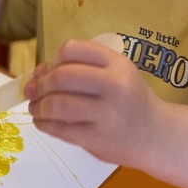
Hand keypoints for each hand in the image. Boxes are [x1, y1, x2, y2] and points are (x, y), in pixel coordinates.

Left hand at [23, 38, 161, 167]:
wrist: (155, 135)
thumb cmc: (128, 101)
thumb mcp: (114, 74)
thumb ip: (80, 69)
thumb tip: (36, 74)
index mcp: (117, 63)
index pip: (72, 49)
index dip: (52, 60)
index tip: (45, 71)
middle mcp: (114, 85)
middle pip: (62, 77)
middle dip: (40, 84)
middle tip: (32, 91)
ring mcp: (107, 113)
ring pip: (57, 105)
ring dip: (38, 106)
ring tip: (35, 108)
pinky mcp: (98, 138)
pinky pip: (60, 129)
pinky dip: (43, 124)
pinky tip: (42, 121)